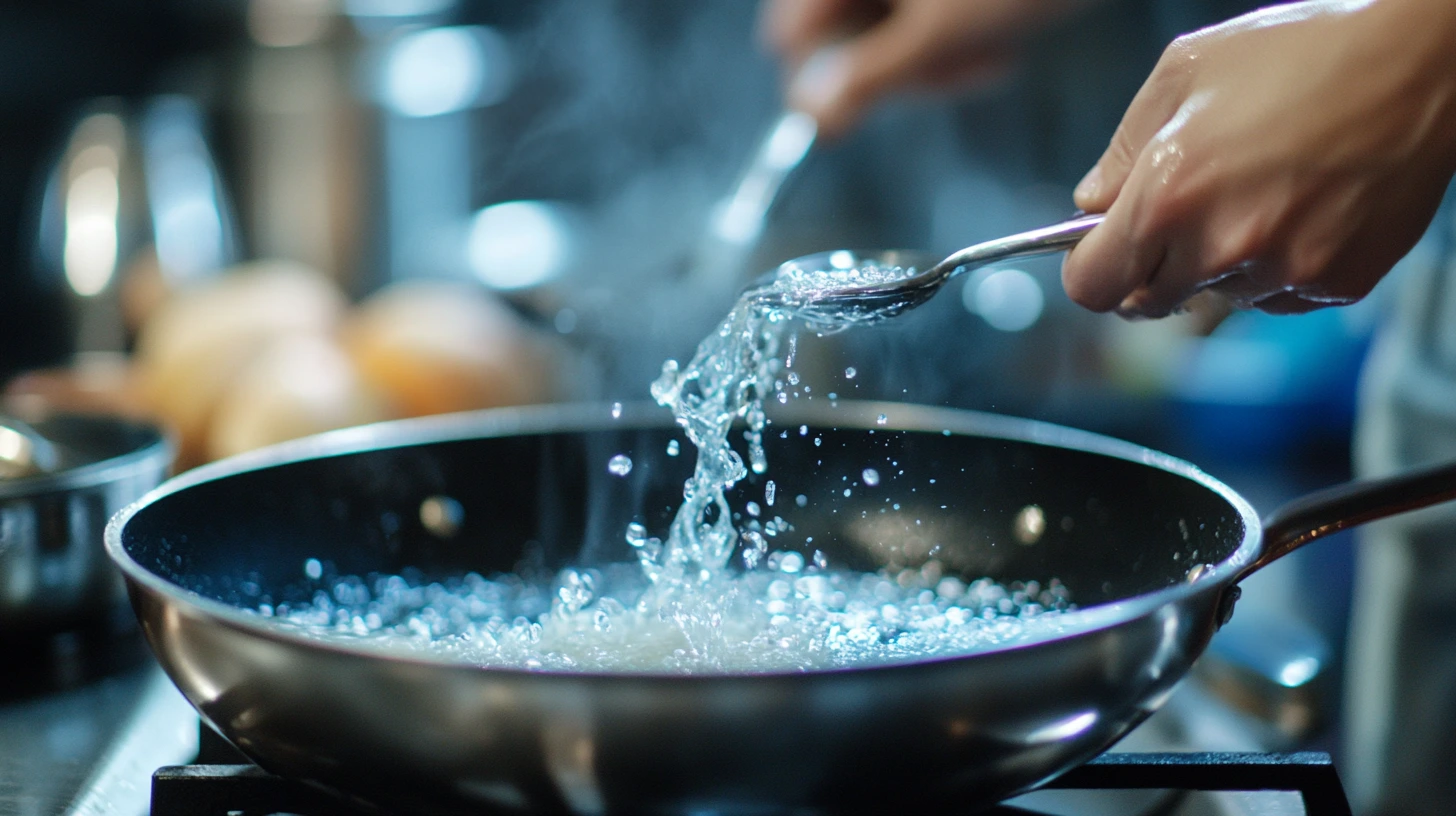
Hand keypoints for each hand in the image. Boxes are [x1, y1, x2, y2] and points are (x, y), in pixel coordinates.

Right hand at [760, 0, 1092, 136]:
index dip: (820, 80)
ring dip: (926, 57)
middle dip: (888, 67)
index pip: (789, 35)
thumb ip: (865, 82)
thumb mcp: (934, 36)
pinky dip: (949, 32)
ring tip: (978, 53)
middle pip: (837, 30)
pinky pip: (921, 13)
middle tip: (938, 74)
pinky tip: (991, 35)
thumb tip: (812, 121)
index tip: (849, 114)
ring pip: (884, 26)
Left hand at [1062, 0, 1455, 317]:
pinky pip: (1280, 298)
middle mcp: (1222, 246)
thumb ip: (1122, 150)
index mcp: (1168, 196)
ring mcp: (1283, 271)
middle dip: (1149, 268)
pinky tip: (1301, 209)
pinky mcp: (1335, 284)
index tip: (1100, 252)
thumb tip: (1091, 206)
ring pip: (1218, 298)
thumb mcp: (1183, 73)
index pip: (1092, 286)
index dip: (1091, 269)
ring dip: (1221, 263)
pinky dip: (1278, 267)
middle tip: (1180, 217)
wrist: (1420, 62)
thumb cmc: (1301, 53)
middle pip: (1148, 303)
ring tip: (1260, 193)